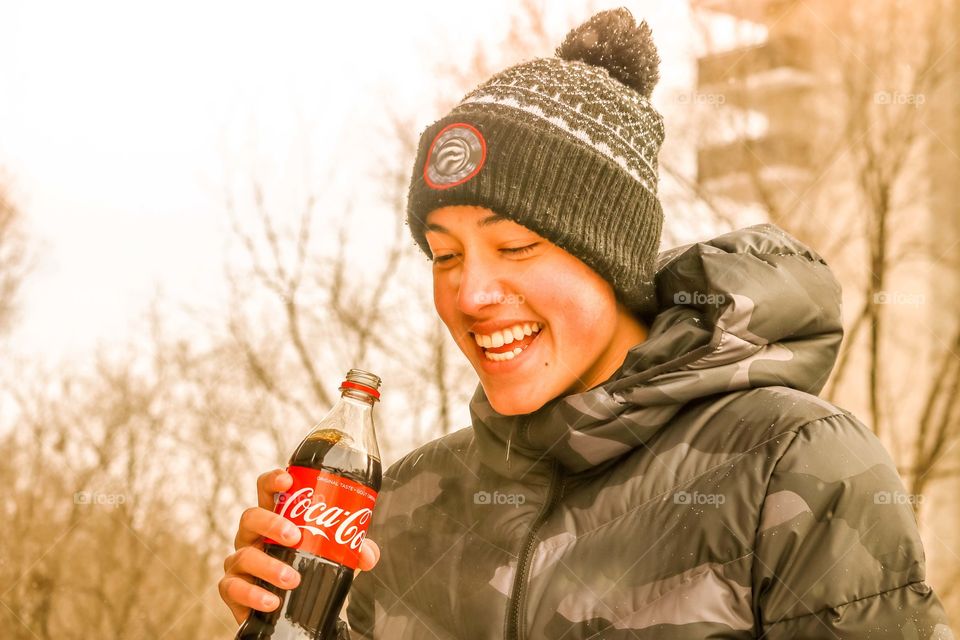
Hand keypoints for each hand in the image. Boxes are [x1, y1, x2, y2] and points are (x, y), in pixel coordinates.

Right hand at [217, 468, 381, 624]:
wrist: (294, 609)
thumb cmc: (308, 569)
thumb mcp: (334, 557)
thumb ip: (354, 550)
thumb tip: (367, 554)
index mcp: (275, 519)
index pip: (266, 490)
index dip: (273, 480)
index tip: (288, 480)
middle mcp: (253, 537)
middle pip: (250, 517)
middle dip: (271, 522)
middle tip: (295, 536)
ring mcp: (240, 562)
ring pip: (243, 555)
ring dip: (268, 565)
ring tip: (292, 579)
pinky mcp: (233, 589)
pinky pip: (232, 588)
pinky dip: (253, 594)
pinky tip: (272, 601)